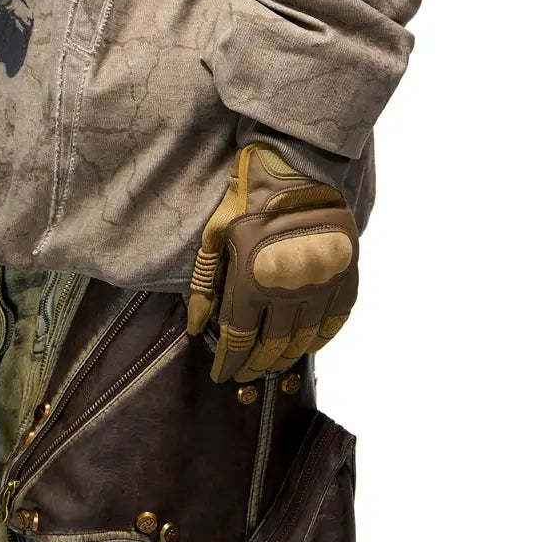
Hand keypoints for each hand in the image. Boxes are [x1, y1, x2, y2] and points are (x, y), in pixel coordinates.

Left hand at [186, 144, 358, 381]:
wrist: (297, 165)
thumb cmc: (248, 198)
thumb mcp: (216, 235)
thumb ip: (206, 283)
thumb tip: (196, 326)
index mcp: (252, 279)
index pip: (238, 338)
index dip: (229, 362)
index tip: (222, 375)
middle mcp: (289, 288)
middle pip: (271, 346)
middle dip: (255, 365)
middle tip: (246, 374)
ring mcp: (321, 283)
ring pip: (303, 340)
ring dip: (286, 358)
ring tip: (272, 365)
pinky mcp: (345, 274)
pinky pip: (336, 320)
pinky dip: (321, 338)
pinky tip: (308, 345)